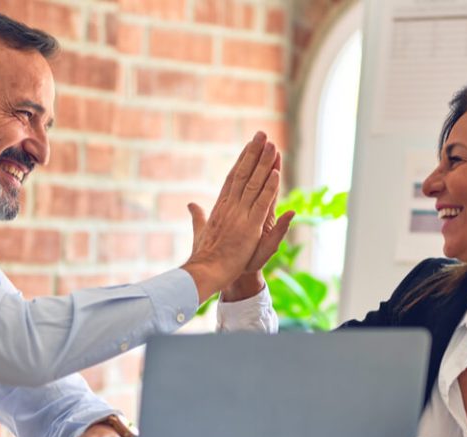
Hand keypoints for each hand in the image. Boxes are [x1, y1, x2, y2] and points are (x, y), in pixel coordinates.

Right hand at [182, 132, 283, 301]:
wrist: (205, 272)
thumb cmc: (203, 256)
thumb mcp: (200, 231)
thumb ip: (197, 217)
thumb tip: (191, 204)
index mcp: (219, 207)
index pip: (233, 178)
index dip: (242, 160)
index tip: (249, 146)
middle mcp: (229, 206)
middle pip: (244, 174)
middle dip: (253, 153)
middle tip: (262, 134)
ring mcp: (240, 215)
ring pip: (254, 183)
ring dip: (264, 163)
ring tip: (272, 145)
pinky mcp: (250, 226)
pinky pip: (262, 202)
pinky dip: (269, 187)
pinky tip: (275, 172)